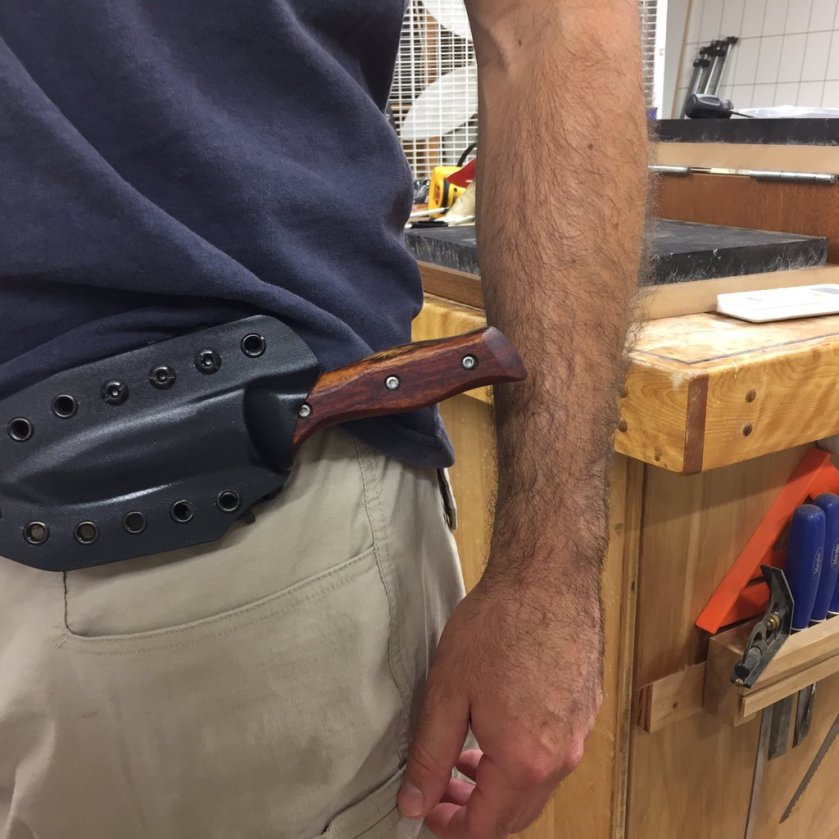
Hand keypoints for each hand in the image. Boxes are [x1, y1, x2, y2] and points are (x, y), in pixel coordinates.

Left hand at [397, 574, 601, 836]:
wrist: (548, 577)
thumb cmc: (499, 626)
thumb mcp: (448, 693)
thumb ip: (430, 756)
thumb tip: (415, 802)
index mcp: (524, 761)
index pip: (487, 826)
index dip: (452, 828)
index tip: (429, 812)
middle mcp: (561, 756)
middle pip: (517, 813)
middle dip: (475, 811)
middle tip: (442, 791)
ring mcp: (580, 731)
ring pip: (538, 783)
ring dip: (499, 783)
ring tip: (466, 757)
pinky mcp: (587, 706)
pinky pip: (555, 751)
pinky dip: (524, 756)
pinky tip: (499, 726)